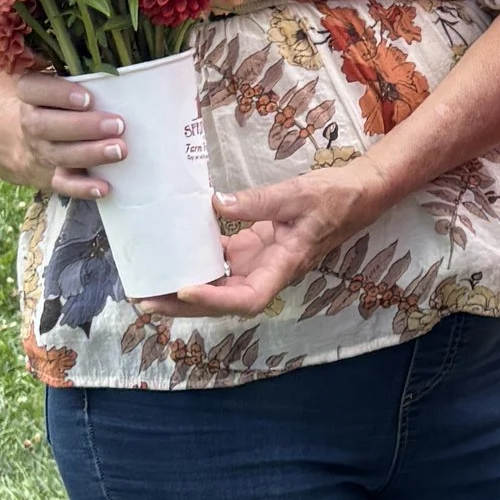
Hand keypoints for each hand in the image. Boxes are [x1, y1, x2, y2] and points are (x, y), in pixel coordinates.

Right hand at [9, 73, 127, 198]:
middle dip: (82, 126)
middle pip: (46, 125)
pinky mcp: (52, 176)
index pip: (33, 90)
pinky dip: (82, 188)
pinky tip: (104, 188)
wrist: (32, 140)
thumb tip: (130, 55)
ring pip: (59, 155)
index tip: (88, 98)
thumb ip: (85, 69)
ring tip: (120, 150)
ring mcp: (41, 151)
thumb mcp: (63, 81)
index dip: (57, 94)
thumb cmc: (63, 102)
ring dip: (90, 153)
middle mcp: (31, 123)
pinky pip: (63, 185)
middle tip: (117, 124)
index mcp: (32, 95)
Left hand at [143, 169, 376, 319]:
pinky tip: (169, 254)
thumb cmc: (334, 198)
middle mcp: (267, 272)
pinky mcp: (252, 249)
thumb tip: (215, 204)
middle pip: (223, 301)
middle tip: (145, 299)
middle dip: (184, 306)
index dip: (215, 300)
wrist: (355, 196)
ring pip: (217, 286)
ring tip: (147, 286)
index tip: (184, 290)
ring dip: (183, 290)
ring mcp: (258, 263)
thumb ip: (258, 201)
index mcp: (284, 266)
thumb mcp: (298, 194)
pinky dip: (195, 262)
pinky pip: (219, 262)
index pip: (247, 298)